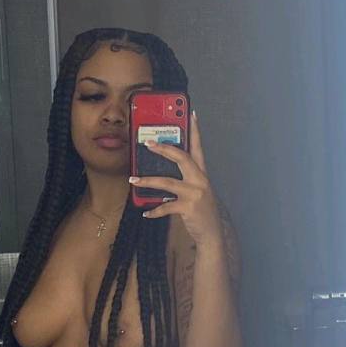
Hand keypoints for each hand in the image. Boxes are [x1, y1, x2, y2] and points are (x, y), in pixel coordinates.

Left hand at [130, 111, 223, 247]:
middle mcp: (200, 181)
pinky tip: (146, 213)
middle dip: (164, 149)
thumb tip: (160, 171)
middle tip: (148, 143)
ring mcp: (195, 194)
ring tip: (133, 179)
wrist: (212, 234)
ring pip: (167, 182)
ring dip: (147, 180)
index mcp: (202, 174)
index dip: (195, 130)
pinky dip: (154, 210)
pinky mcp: (189, 208)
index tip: (191, 113)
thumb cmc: (201, 211)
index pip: (198, 147)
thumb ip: (184, 179)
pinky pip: (166, 206)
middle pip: (182, 158)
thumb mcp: (196, 191)